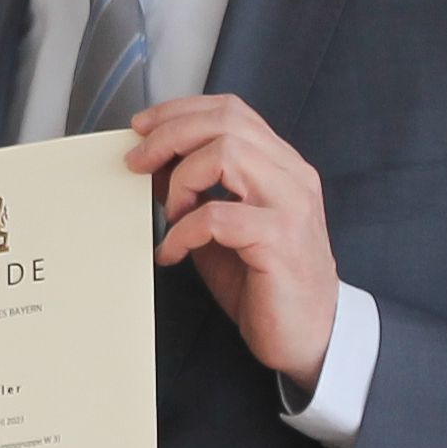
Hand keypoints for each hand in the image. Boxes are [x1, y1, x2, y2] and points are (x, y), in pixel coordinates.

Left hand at [127, 94, 339, 391]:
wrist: (310, 336)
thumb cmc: (264, 283)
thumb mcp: (221, 228)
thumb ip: (195, 192)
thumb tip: (153, 165)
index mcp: (281, 166)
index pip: (232, 111)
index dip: (181, 111)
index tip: (142, 126)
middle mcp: (292, 176)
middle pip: (226, 122)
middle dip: (170, 134)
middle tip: (136, 161)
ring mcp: (290, 206)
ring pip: (226, 154)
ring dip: (181, 179)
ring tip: (168, 212)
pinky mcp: (280, 241)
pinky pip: (217, 216)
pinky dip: (183, 232)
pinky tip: (172, 253)